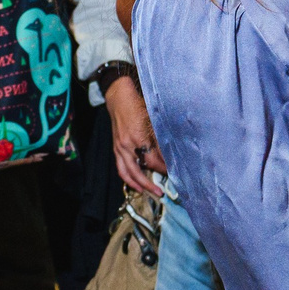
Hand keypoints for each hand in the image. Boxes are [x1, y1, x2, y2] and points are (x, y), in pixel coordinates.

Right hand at [104, 75, 163, 195]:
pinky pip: (121, 168)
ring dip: (138, 184)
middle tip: (161, 192)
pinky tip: (135, 183)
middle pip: (139, 171)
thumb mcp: (153, 120)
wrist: (119, 97)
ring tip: (148, 192)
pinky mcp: (116, 148)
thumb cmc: (138, 105)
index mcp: (139, 137)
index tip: (172, 174)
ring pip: (128, 173)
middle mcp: (127, 145)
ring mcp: (120, 148)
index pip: (153, 160)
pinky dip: (128, 178)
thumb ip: (160, 138)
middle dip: (150, 183)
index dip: (163, 169)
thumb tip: (169, 154)